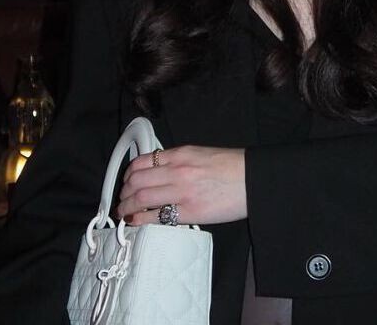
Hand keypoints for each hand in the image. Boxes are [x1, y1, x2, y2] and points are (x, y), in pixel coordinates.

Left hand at [116, 145, 246, 225]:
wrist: (253, 180)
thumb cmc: (233, 167)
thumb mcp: (202, 154)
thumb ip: (179, 160)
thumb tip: (160, 172)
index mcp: (181, 154)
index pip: (143, 161)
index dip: (128, 174)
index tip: (126, 181)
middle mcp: (177, 170)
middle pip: (136, 180)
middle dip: (124, 192)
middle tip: (122, 200)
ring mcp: (182, 192)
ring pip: (140, 198)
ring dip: (127, 207)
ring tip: (124, 213)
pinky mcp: (189, 212)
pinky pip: (156, 217)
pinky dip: (140, 220)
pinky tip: (135, 222)